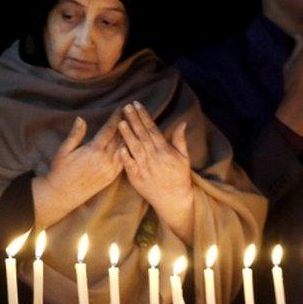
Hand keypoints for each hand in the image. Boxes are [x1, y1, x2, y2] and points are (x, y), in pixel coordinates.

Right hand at [32, 114, 122, 228]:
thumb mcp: (64, 151)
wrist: (63, 194)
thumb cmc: (61, 171)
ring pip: (125, 149)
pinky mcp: (112, 177)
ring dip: (131, 137)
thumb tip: (81, 119)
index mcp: (94, 151)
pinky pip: (125, 161)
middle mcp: (106, 160)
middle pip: (120, 138)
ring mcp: (111, 170)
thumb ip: (75, 134)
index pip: (109, 130)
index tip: (121, 108)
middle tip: (133, 112)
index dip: (116, 118)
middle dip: (127, 124)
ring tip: (136, 126)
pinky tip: (133, 144)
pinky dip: (129, 151)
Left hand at [117, 101, 193, 243]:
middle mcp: (154, 157)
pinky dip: (124, 156)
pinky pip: (129, 165)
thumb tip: (182, 122)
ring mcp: (144, 168)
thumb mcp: (184, 157)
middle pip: (142, 135)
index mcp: (165, 150)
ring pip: (135, 148)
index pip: (152, 129)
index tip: (137, 104)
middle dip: (134, 120)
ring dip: (127, 135)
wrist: (173, 199)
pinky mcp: (136, 178)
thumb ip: (180, 139)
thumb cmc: (179, 176)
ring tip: (120, 122)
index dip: (144, 116)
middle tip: (126, 107)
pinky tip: (118, 146)